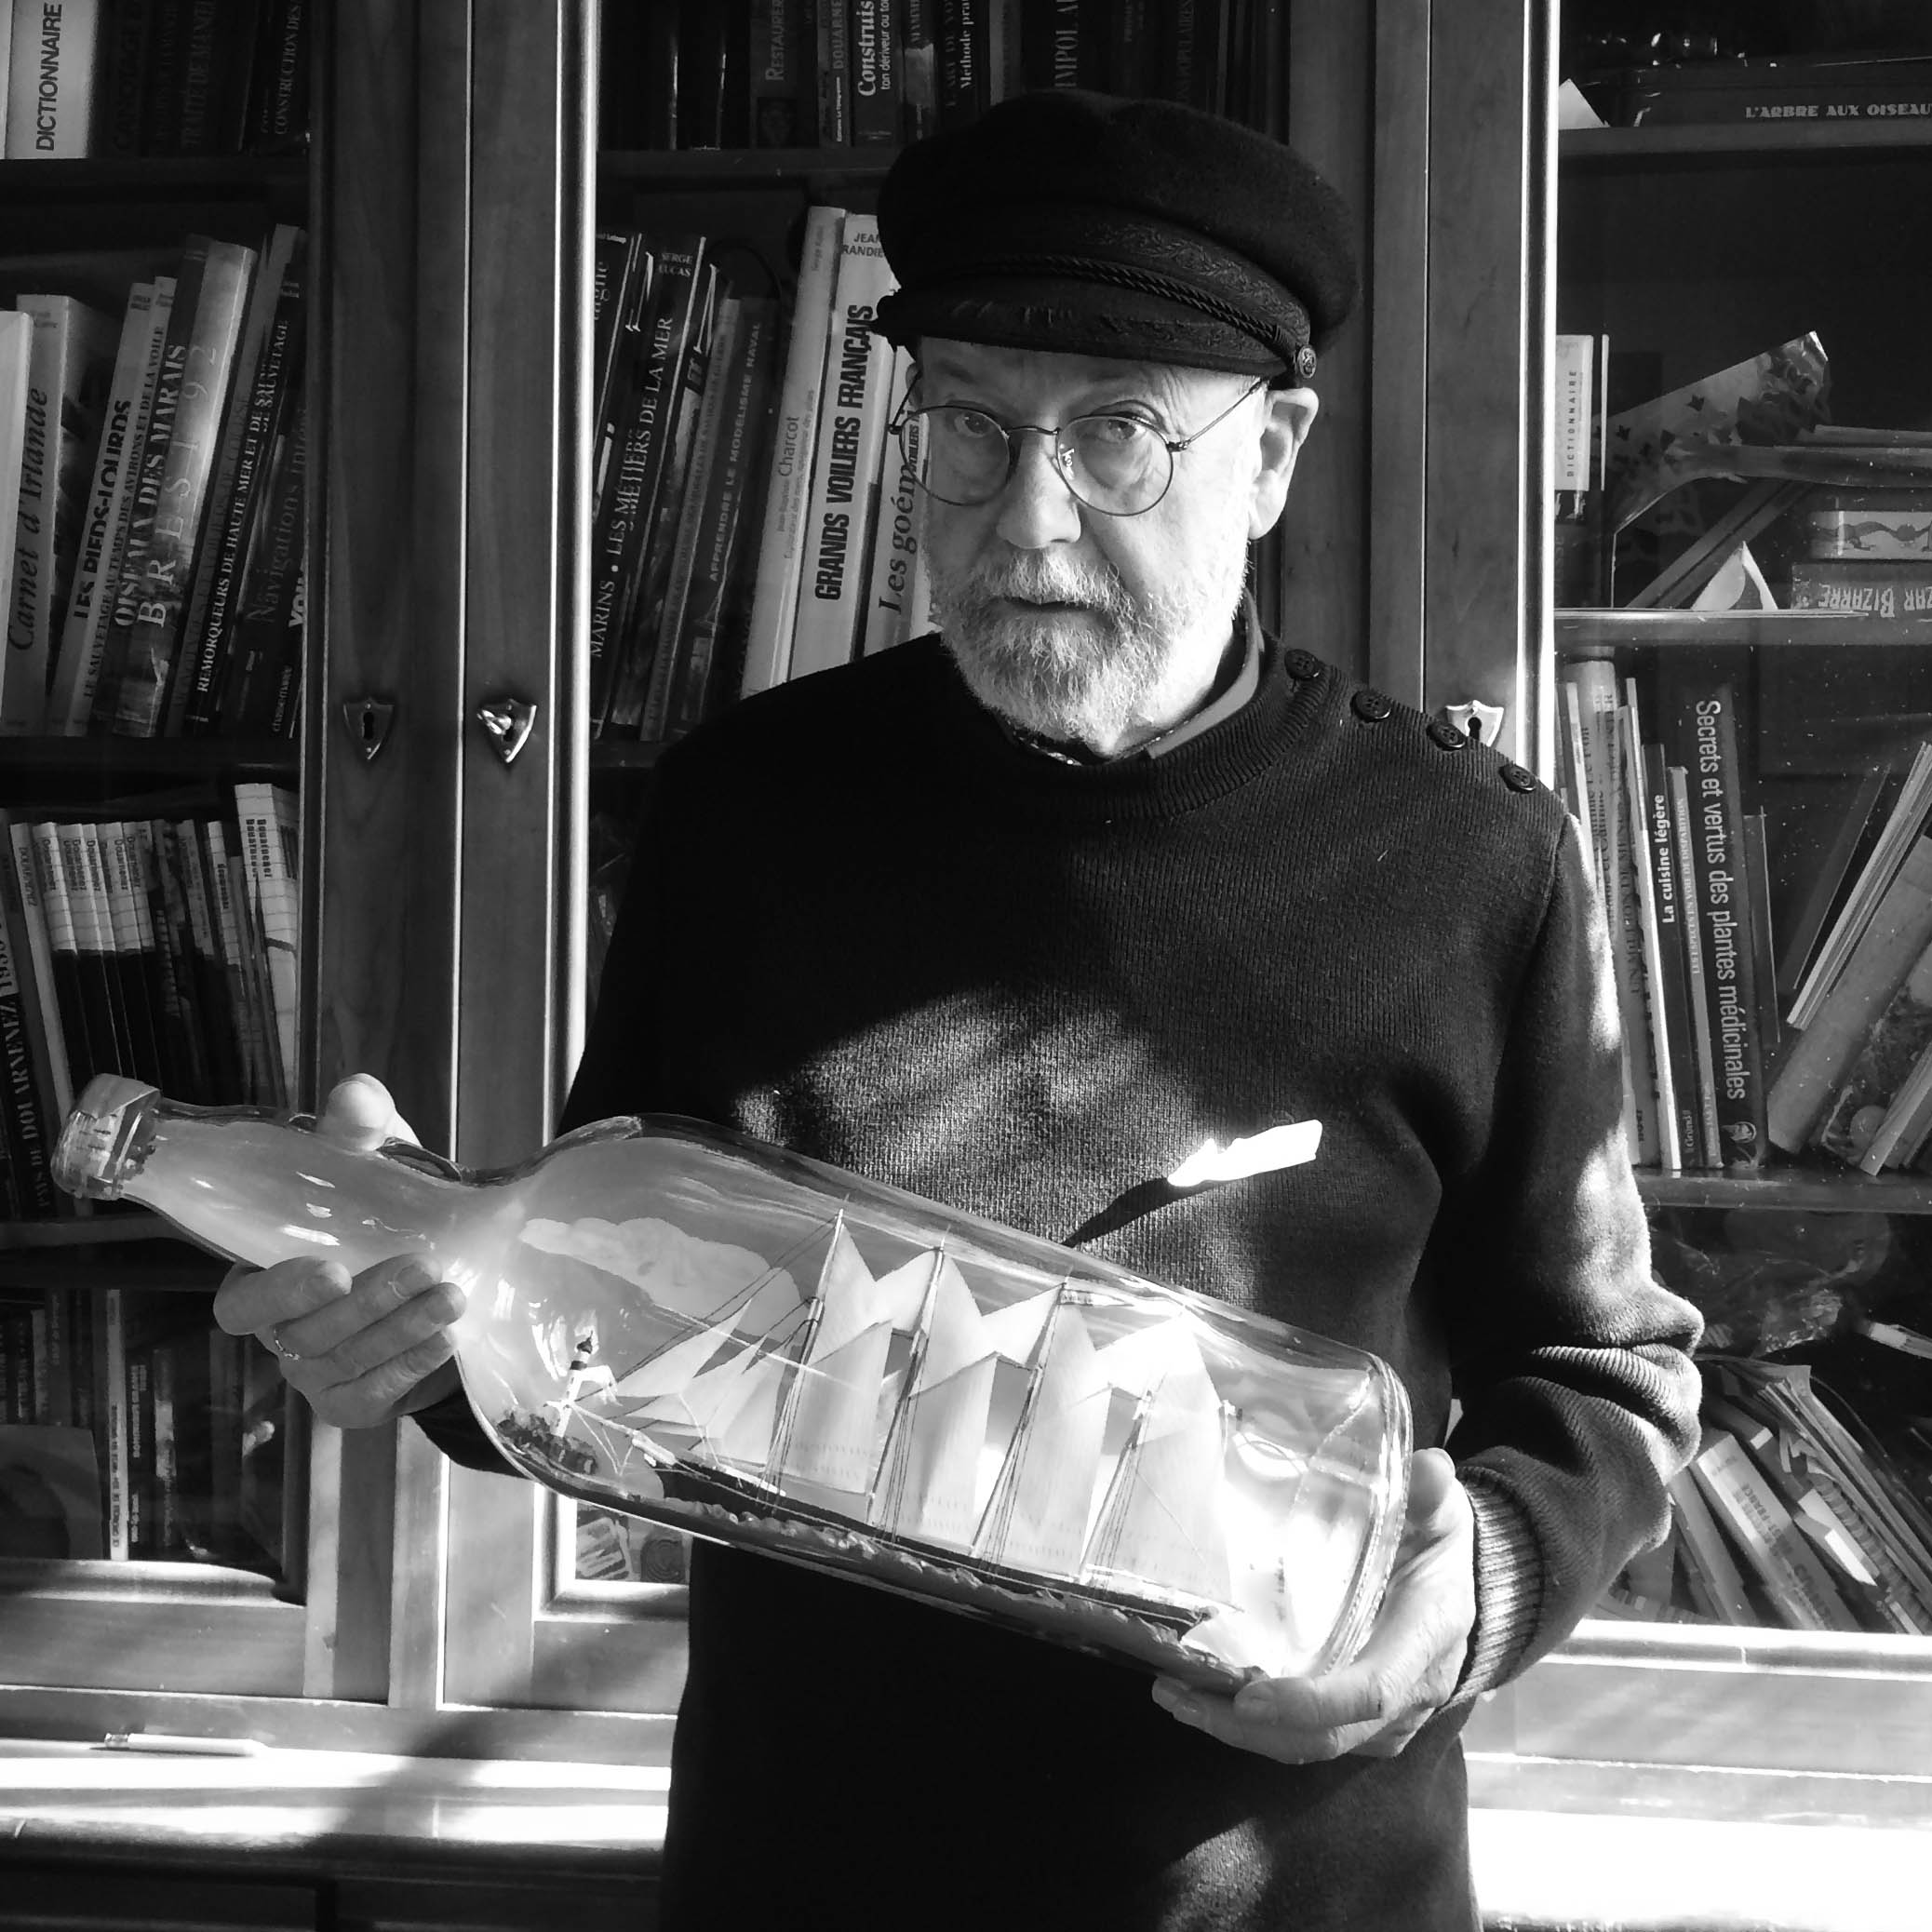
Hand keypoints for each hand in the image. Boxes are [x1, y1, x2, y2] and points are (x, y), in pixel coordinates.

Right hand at [211, 1075, 466, 1429]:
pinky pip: (372, 1395)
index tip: (332, 1270)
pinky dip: (411, 1367)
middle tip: (422, 1267)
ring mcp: (316, 1373)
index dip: (280, 1291)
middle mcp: (282, 1331)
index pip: (241, 1302)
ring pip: (345, 1363)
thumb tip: (356, 1094)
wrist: (444, 1270)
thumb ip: (359, 1130)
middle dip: (365, 1303)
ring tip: (453, 1297)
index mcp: (264, 1274)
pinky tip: (447, 1340)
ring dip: (401, 1330)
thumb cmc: (388, 1213)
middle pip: (303, 1334)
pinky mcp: (355, 1401)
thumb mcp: (377, 1164)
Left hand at [1150, 1447, 1475, 1762]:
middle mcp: (1409, 1692)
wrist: (1468, 1594)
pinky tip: (1205, 1701)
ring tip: (1175, 1697)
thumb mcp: (1443, 1513)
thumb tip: (1427, 1465)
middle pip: (1326, 1734)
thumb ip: (1430, 1492)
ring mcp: (1387, 1719)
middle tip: (1179, 1693)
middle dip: (1248, 1728)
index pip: (1371, 1689)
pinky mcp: (1365, 1725)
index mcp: (1425, 1636)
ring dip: (1238, 1733)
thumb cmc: (1442, 1548)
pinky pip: (1311, 1740)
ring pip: (1312, 1746)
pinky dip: (1257, 1731)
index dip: (1310, 1701)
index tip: (1248, 1697)